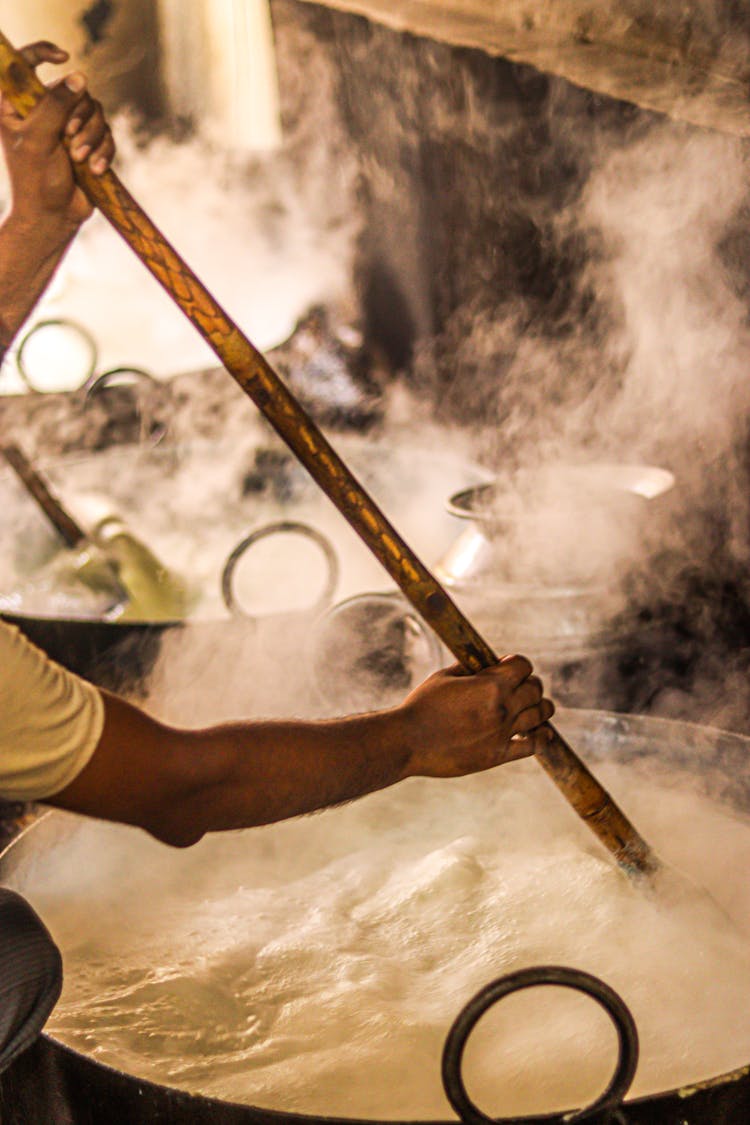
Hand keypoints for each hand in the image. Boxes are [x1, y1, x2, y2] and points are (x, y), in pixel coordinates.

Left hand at [0, 41, 114, 236]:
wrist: (53, 217)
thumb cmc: (35, 180)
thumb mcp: (39, 138)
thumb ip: (55, 105)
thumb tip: (79, 77)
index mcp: (18, 105)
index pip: (26, 64)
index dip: (42, 52)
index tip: (63, 56)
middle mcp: (43, 111)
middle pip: (74, 90)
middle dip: (79, 116)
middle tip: (69, 139)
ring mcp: (67, 127)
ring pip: (95, 111)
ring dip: (92, 137)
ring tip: (81, 160)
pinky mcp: (88, 144)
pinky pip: (107, 134)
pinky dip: (103, 151)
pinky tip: (93, 169)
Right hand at [397, 654, 554, 777]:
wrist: (407, 741)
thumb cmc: (421, 705)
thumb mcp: (444, 677)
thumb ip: (470, 668)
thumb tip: (487, 663)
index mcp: (490, 684)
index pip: (523, 666)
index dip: (517, 664)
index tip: (510, 667)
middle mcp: (502, 708)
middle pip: (535, 689)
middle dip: (529, 683)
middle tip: (520, 687)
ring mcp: (502, 733)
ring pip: (541, 714)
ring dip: (540, 707)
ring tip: (534, 706)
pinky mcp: (498, 755)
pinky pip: (532, 746)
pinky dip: (541, 737)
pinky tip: (541, 733)